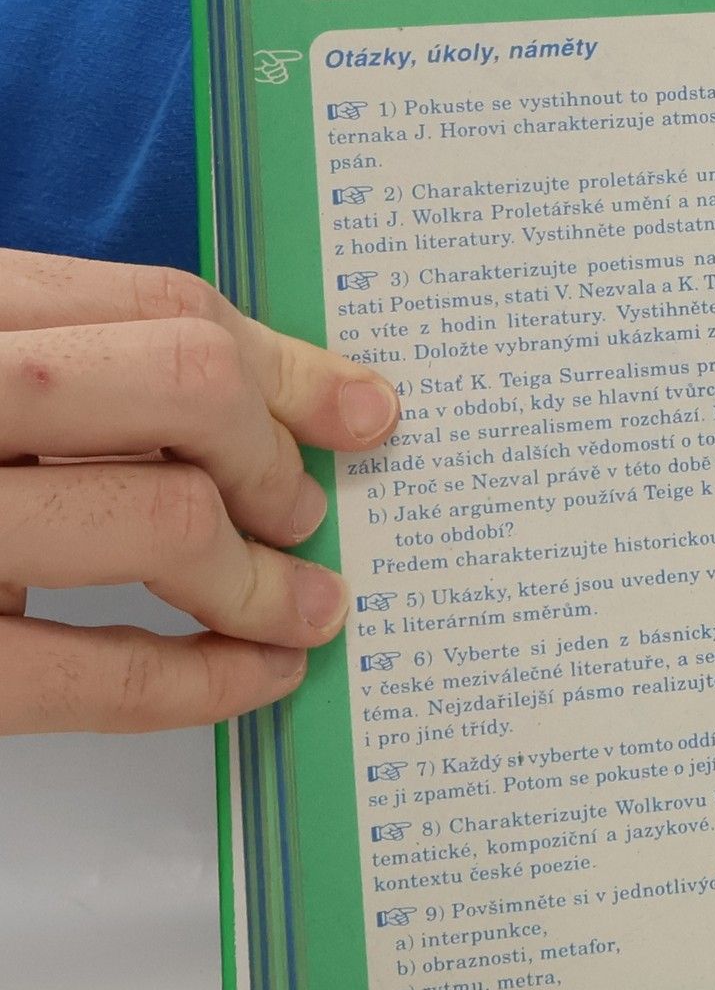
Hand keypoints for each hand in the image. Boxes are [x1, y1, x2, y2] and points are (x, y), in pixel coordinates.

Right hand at [0, 250, 399, 733]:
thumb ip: (83, 358)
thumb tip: (306, 399)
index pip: (156, 307)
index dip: (284, 364)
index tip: (357, 410)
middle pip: (182, 383)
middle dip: (274, 454)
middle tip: (305, 511)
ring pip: (160, 518)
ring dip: (263, 576)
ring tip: (302, 605)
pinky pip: (96, 676)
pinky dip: (206, 682)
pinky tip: (258, 679)